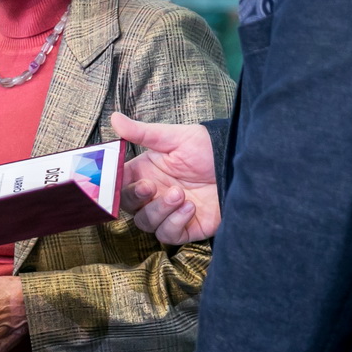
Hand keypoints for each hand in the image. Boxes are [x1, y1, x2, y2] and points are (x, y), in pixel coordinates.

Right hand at [112, 113, 220, 243]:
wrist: (237, 165)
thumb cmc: (207, 148)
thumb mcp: (174, 137)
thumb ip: (142, 132)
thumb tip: (115, 118)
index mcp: (145, 172)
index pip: (118, 183)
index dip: (113, 185)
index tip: (117, 180)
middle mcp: (154, 194)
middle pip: (128, 207)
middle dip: (136, 198)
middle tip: (151, 187)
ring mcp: (168, 212)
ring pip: (146, 223)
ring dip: (159, 210)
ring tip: (180, 194)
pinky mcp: (186, 228)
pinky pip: (168, 234)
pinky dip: (175, 222)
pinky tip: (190, 206)